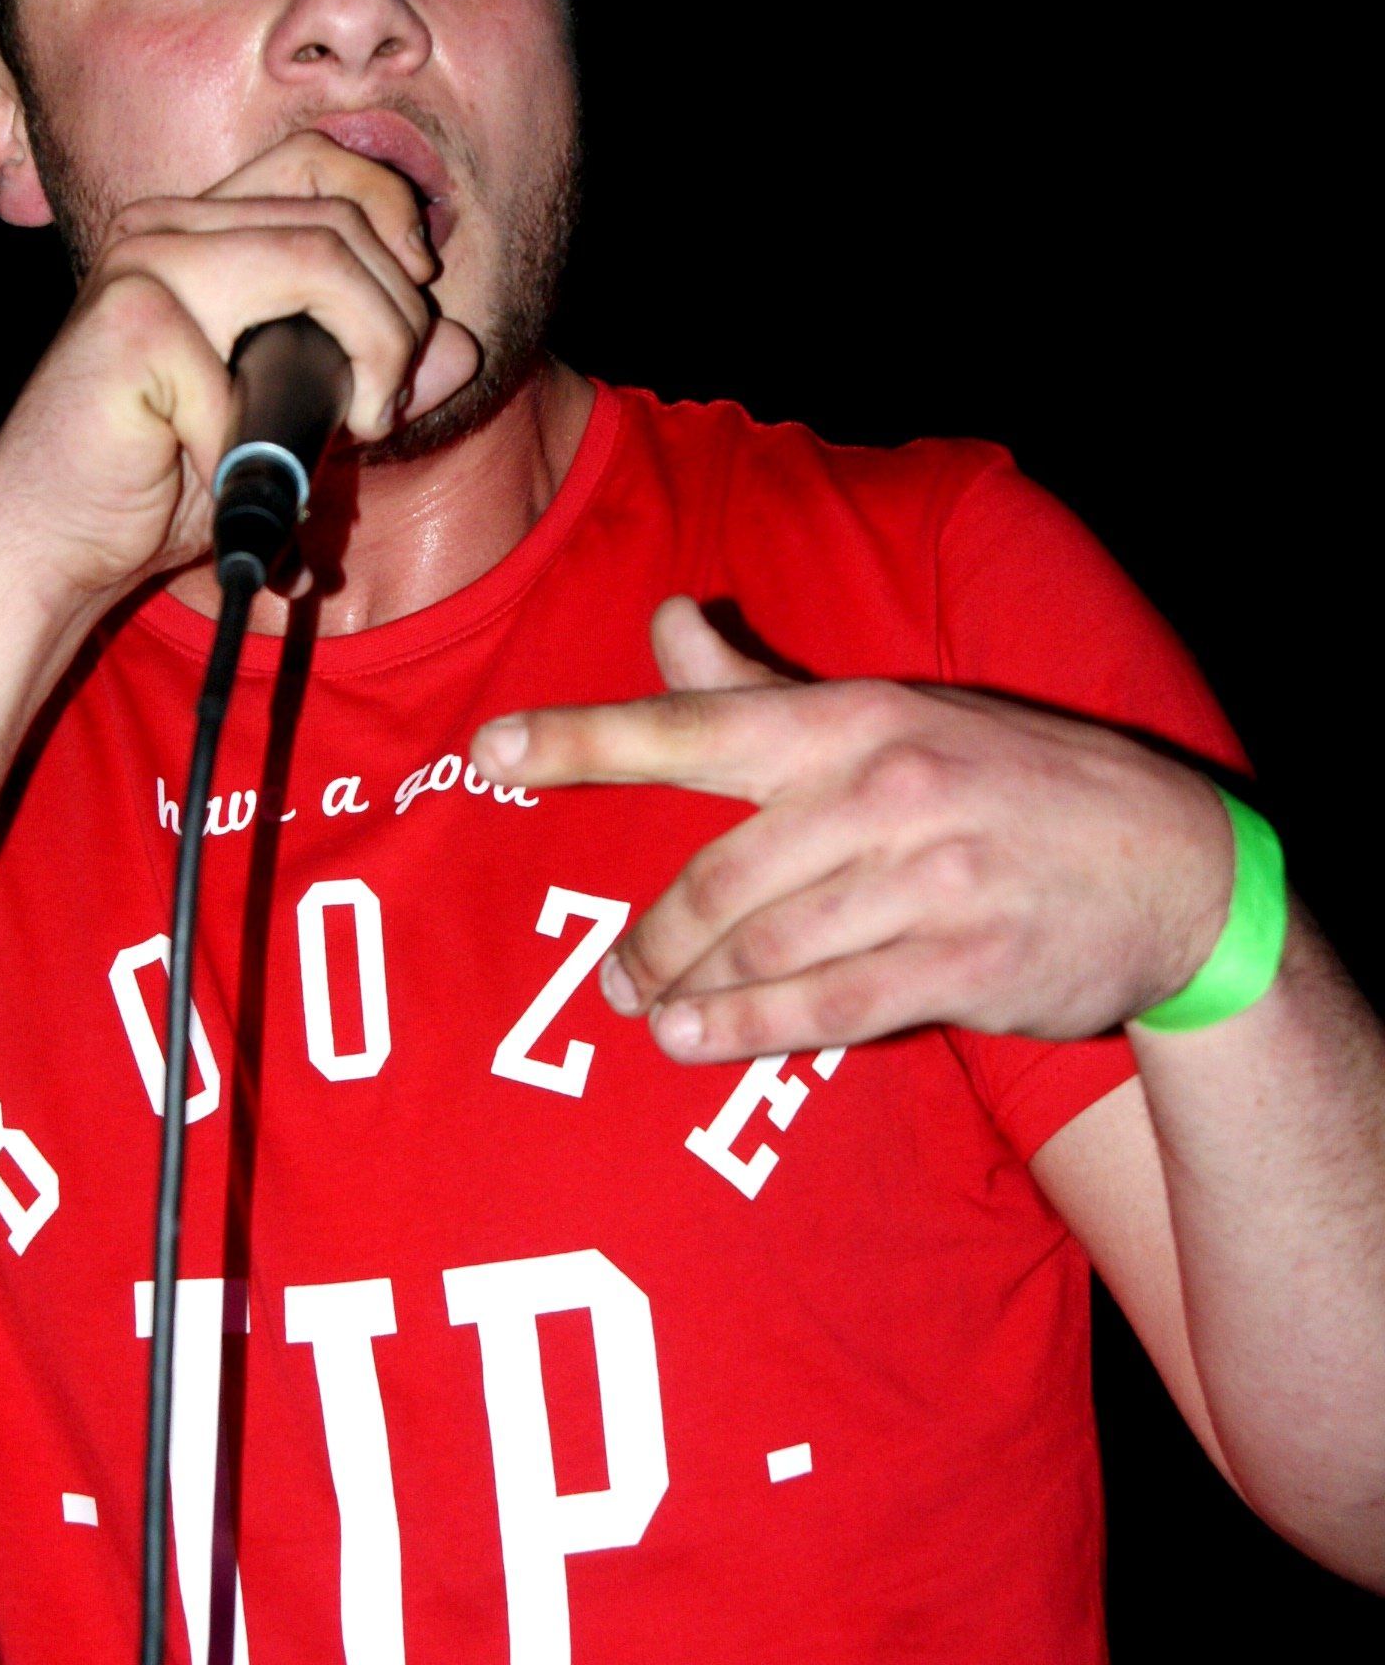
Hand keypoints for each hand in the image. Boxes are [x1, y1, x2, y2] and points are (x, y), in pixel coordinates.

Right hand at [0, 134, 481, 619]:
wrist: (54, 546)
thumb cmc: (162, 484)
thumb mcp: (294, 423)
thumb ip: (372, 377)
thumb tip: (464, 346)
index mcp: (198, 228)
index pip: (320, 161)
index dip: (392, 213)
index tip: (417, 307)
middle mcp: (164, 226)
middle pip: (338, 213)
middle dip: (399, 314)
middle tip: (386, 405)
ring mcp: (142, 264)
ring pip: (318, 256)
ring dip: (372, 350)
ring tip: (360, 424)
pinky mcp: (130, 320)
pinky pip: (258, 361)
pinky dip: (271, 430)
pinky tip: (233, 470)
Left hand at [470, 597, 1235, 1061]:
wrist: (1175, 868)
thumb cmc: (1008, 782)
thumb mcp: (894, 715)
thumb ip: (763, 690)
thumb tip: (665, 617)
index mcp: (851, 721)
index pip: (695, 724)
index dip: (584, 737)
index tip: (490, 750)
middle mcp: (882, 789)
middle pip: (716, 876)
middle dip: (650, 938)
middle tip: (615, 978)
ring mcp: (927, 877)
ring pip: (765, 947)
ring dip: (692, 993)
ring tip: (652, 1017)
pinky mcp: (963, 959)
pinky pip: (831, 1005)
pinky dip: (754, 1030)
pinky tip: (703, 1046)